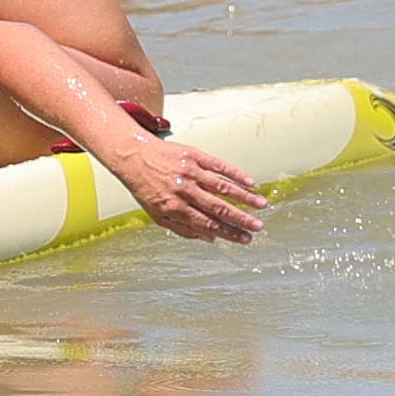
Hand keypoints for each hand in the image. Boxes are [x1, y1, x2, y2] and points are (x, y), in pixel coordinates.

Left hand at [114, 139, 264, 241]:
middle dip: (241, 219)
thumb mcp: (157, 214)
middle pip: (218, 208)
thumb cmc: (145, 187)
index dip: (229, 233)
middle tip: (258, 227)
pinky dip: (235, 174)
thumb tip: (210, 239)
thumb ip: (182, 228)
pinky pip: (219, 166)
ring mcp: (191, 172)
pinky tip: (250, 182)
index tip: (245, 239)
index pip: (208, 224)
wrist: (132, 155)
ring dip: (244, 197)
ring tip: (262, 205)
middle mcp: (184, 191)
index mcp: (175, 208)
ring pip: (223, 187)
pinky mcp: (194, 155)